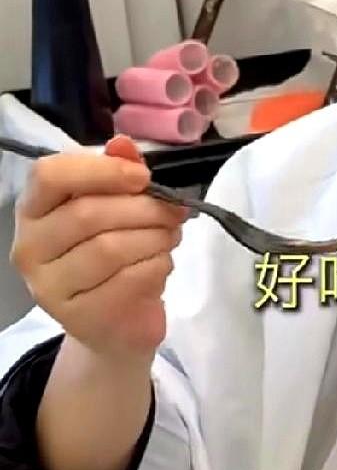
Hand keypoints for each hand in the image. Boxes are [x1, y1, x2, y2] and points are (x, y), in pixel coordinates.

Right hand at [11, 135, 188, 356]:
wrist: (115, 324)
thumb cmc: (113, 258)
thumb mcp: (115, 209)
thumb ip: (117, 173)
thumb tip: (122, 144)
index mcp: (32, 210)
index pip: (50, 175)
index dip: (101, 171)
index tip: (142, 177)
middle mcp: (30, 249)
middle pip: (88, 213)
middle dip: (143, 208)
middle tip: (173, 212)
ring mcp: (50, 288)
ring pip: (110, 248)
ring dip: (154, 237)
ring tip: (169, 237)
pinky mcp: (80, 318)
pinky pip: (128, 280)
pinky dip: (157, 266)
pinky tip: (161, 264)